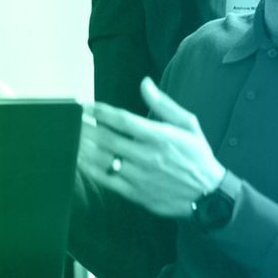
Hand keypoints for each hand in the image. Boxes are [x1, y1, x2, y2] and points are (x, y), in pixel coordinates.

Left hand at [77, 78, 223, 218]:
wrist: (208, 194)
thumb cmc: (197, 155)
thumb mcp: (188, 124)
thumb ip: (163, 104)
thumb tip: (144, 83)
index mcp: (160, 136)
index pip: (123, 120)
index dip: (101, 112)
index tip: (85, 105)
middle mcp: (147, 155)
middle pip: (108, 139)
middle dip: (86, 128)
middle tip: (70, 120)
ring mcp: (140, 176)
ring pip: (104, 160)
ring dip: (84, 148)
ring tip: (70, 137)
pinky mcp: (136, 193)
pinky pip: (108, 180)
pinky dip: (91, 170)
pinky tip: (80, 161)